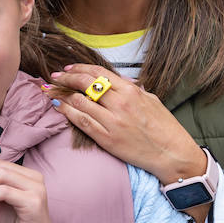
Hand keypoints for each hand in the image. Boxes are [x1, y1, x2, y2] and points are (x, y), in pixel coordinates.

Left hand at [48, 64, 204, 185]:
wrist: (172, 154)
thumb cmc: (164, 127)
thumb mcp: (151, 100)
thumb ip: (132, 89)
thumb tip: (117, 80)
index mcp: (131, 91)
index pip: (98, 73)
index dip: (79, 68)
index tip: (68, 68)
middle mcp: (120, 104)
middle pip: (85, 84)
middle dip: (66, 78)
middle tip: (55, 77)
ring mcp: (112, 121)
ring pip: (79, 102)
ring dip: (61, 94)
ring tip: (51, 91)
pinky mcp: (106, 138)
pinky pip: (81, 122)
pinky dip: (67, 112)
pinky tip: (59, 107)